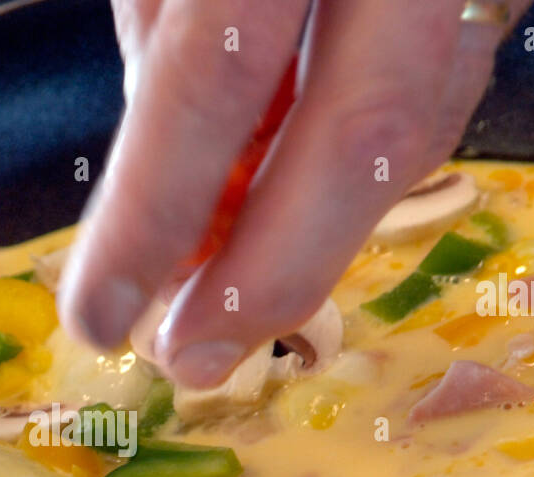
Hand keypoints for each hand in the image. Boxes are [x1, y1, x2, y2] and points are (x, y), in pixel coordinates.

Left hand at [58, 0, 533, 385]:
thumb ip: (170, 58)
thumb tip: (176, 225)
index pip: (213, 77)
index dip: (152, 215)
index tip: (98, 317)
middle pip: (364, 128)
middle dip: (269, 273)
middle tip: (192, 361)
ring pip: (418, 124)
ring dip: (317, 237)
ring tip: (230, 309)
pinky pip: (435, 96)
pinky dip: (354, 174)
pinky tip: (290, 217)